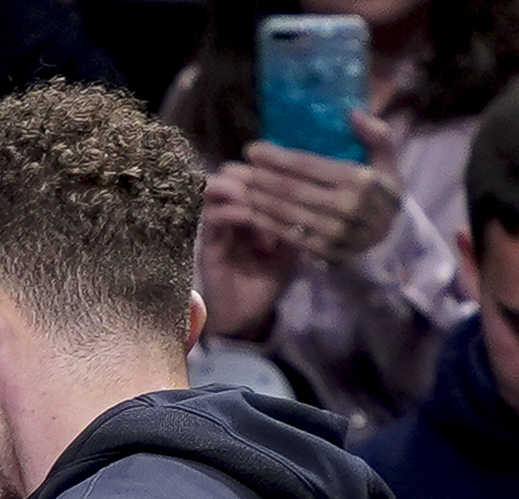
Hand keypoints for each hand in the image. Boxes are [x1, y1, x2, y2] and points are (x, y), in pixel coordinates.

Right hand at [196, 169, 302, 338]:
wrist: (248, 314)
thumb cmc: (268, 278)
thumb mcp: (290, 244)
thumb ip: (295, 219)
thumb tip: (311, 192)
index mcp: (248, 208)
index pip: (250, 173)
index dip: (264, 165)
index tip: (287, 165)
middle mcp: (229, 212)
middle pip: (229, 173)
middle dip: (248, 171)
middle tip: (268, 175)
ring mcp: (216, 227)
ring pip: (214, 189)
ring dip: (236, 187)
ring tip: (254, 192)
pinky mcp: (208, 245)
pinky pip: (214, 219)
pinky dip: (232, 212)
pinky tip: (249, 215)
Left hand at [235, 112, 405, 266]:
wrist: (393, 234)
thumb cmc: (382, 190)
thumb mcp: (388, 159)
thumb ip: (376, 135)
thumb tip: (353, 113)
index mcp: (359, 180)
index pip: (308, 166)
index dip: (277, 158)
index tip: (252, 150)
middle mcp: (345, 207)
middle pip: (290, 189)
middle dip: (257, 178)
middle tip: (232, 169)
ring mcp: (334, 232)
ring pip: (285, 213)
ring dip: (255, 199)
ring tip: (235, 187)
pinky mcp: (324, 251)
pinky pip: (288, 234)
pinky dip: (265, 222)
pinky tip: (248, 210)